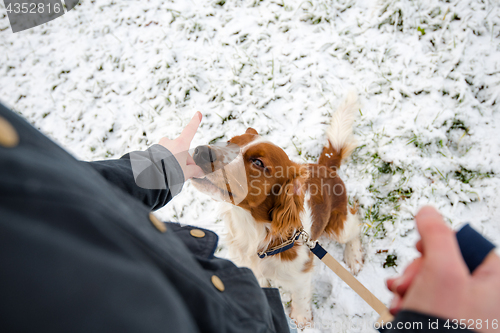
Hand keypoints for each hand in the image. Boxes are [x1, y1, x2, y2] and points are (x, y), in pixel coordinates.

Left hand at [158, 112, 203, 179]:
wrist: (150, 175)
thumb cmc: (170, 173)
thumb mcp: (185, 173)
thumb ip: (193, 170)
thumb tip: (200, 171)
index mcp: (181, 145)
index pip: (190, 131)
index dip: (195, 122)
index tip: (198, 113)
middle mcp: (170, 142)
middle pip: (181, 149)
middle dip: (184, 160)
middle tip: (185, 173)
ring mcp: (160, 146)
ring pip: (172, 153)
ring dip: (174, 161)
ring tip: (172, 174)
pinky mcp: (152, 152)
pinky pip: (162, 156)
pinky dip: (165, 162)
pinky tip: (164, 172)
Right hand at [387, 206, 499, 331]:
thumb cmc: (446, 323)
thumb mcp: (441, 269)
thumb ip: (436, 234)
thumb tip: (427, 210)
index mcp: (494, 280)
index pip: (465, 244)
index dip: (438, 244)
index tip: (422, 250)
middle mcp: (483, 296)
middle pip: (444, 262)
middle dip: (417, 270)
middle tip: (408, 282)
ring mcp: (466, 312)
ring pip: (430, 281)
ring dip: (409, 285)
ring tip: (400, 297)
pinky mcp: (448, 322)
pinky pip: (426, 299)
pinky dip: (409, 300)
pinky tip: (400, 306)